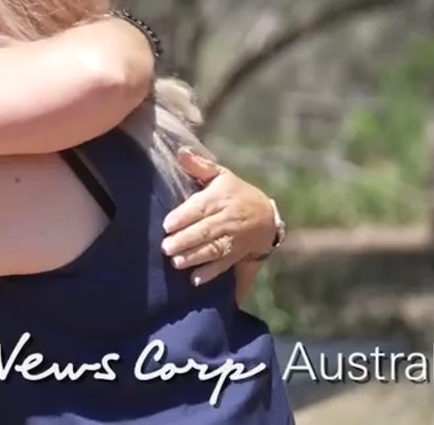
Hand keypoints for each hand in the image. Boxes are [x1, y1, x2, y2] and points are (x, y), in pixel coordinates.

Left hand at [160, 149, 276, 285]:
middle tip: (166, 247)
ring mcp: (234, 238)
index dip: (184, 216)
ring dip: (195, 257)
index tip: (167, 224)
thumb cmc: (236, 193)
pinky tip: (196, 279)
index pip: (201, 207)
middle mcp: (228, 219)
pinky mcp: (237, 254)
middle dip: (185, 239)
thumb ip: (200, 166)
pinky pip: (224, 264)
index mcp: (221, 198)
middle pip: (206, 230)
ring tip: (176, 262)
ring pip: (214, 248)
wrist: (267, 216)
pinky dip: (211, 272)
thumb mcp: (221, 175)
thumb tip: (181, 153)